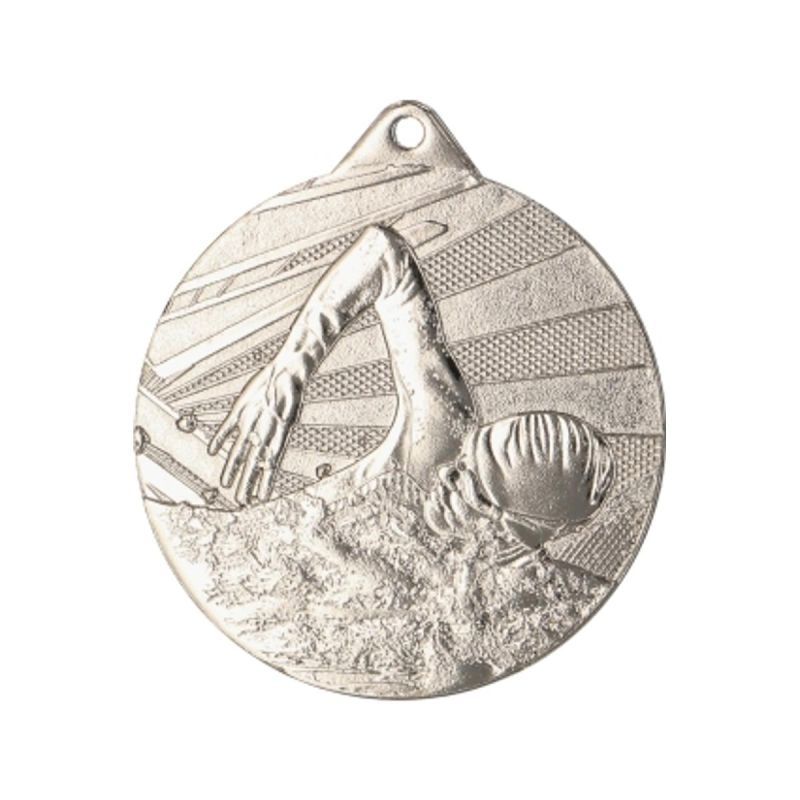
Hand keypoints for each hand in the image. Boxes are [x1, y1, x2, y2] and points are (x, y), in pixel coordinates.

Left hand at [208, 361, 300, 505]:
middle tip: (241, 500)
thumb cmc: (293, 383)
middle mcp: (263, 432)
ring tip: (227, 484)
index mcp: (277, 433)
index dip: (265, 482)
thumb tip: (284, 420)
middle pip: (252, 463)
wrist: (287, 369)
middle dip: (246, 482)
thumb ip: (286, 410)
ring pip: (238, 450)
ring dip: (232, 467)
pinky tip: (212, 451)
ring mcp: (250, 422)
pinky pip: (228, 428)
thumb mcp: (291, 398)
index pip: (270, 463)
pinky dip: (220, 439)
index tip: (261, 498)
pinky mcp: (241, 411)